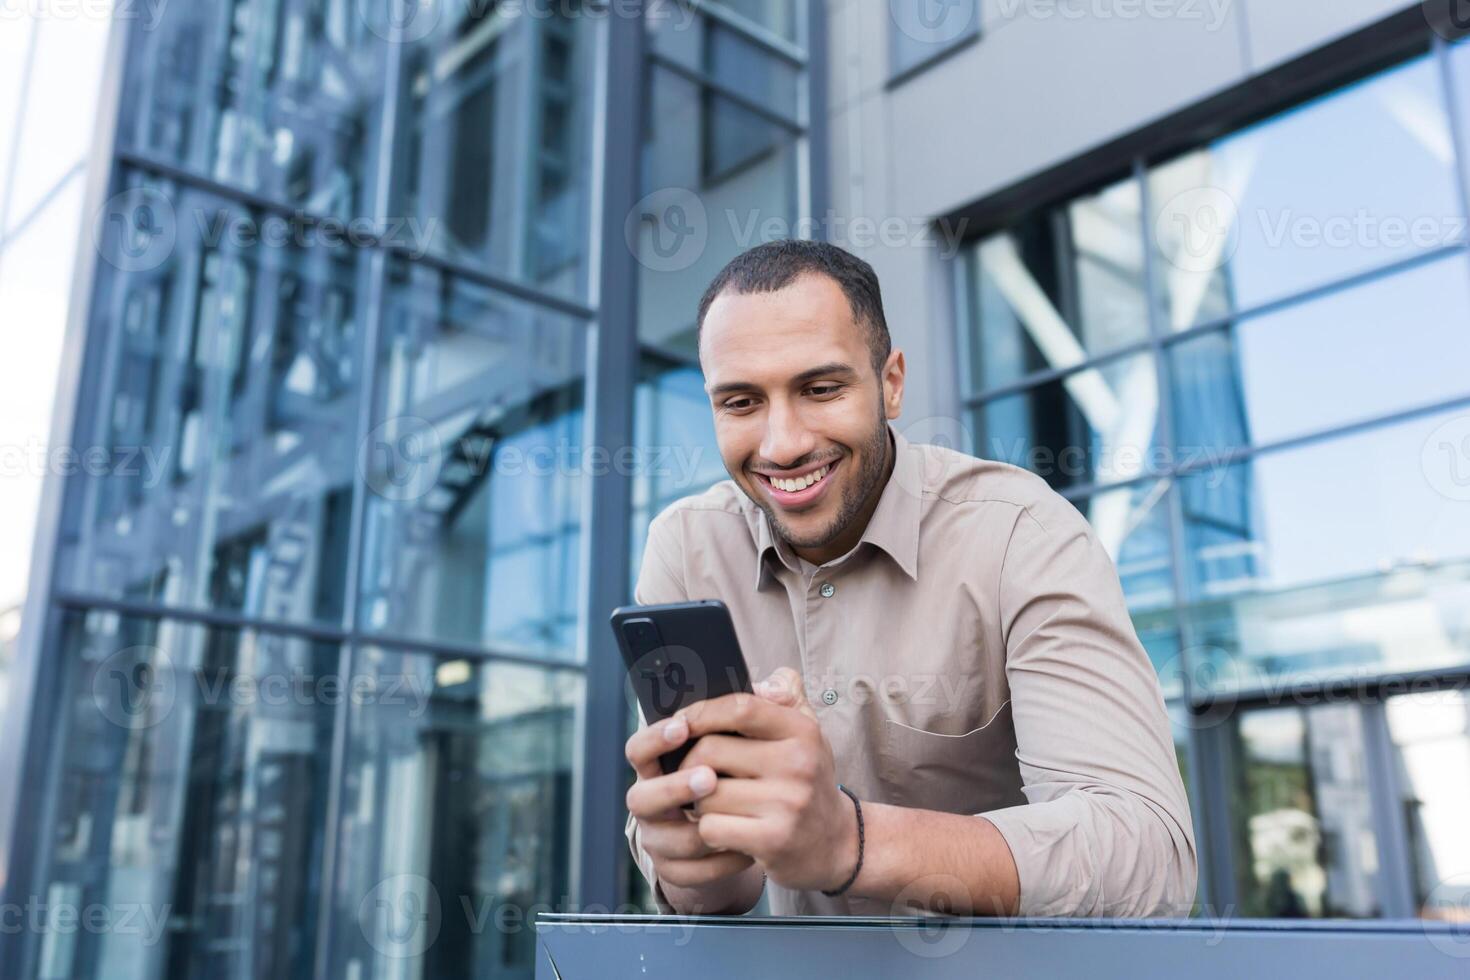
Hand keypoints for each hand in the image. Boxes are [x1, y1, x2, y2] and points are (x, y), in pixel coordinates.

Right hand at [625, 714, 755, 894]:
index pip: (639, 749)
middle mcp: (652, 801)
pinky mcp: (678, 871)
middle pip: (641, 798)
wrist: (755, 830)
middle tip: (709, 776)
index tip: (682, 726)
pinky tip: (746, 849)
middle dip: (674, 787)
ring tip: (741, 814)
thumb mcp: (753, 741)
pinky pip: (691, 872)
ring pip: (668, 839)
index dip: (655, 738)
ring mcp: (661, 838)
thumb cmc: (746, 776)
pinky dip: (720, 861)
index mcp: (662, 765)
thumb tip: (772, 685)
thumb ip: (762, 708)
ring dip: (704, 827)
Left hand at [677, 667, 860, 893]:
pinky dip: (709, 829)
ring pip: (705, 793)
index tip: (680, 723)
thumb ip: (786, 696)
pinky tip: (725, 829)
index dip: (701, 713)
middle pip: (710, 751)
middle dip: (690, 764)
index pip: (739, 708)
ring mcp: (787, 803)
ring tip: (713, 803)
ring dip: (698, 801)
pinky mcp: (774, 840)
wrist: (837, 842)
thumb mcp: (807, 732)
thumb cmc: (808, 780)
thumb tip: (760, 683)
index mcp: (802, 730)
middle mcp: (798, 763)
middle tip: (693, 774)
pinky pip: (712, 827)